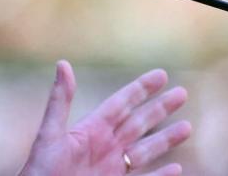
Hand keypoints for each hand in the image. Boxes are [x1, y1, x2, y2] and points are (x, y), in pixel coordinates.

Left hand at [19, 60, 191, 175]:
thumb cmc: (40, 170)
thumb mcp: (51, 134)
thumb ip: (60, 101)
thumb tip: (63, 63)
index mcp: (91, 130)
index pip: (121, 103)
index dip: (141, 89)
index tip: (161, 74)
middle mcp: (104, 147)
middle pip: (139, 123)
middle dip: (161, 109)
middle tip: (183, 93)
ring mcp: (111, 168)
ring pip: (146, 150)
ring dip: (166, 139)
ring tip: (187, 127)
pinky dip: (161, 175)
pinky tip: (176, 168)